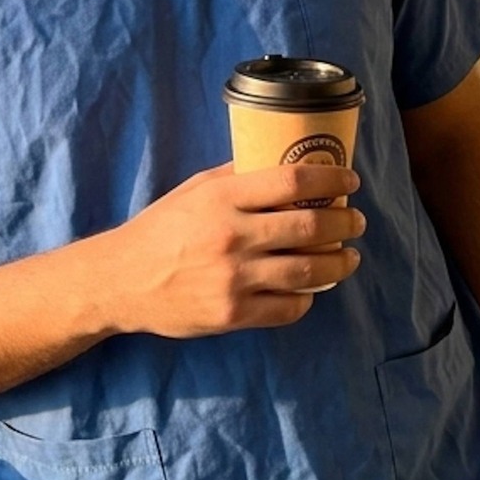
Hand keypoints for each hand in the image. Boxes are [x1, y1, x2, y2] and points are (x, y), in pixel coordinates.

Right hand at [89, 162, 364, 339]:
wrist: (122, 280)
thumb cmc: (161, 229)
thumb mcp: (195, 190)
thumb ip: (238, 178)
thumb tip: (285, 163)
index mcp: (223, 199)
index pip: (293, 180)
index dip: (331, 179)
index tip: (350, 181)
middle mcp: (232, 237)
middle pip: (310, 225)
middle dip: (344, 222)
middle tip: (356, 221)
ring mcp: (234, 279)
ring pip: (308, 270)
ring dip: (339, 262)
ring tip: (349, 256)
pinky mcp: (233, 315)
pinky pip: (288, 308)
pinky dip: (307, 298)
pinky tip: (312, 288)